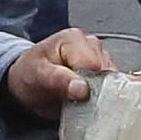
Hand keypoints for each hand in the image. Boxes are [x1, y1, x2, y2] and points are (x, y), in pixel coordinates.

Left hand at [1, 27, 119, 117]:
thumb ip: (59, 81)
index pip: (94, 65)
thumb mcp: (37, 77)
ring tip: (78, 99)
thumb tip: (82, 89)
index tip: (74, 97)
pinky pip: (114, 87)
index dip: (87, 85)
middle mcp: (91, 44)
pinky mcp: (105, 71)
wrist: (27, 80)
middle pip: (107, 73)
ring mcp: (101, 57)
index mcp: (74, 39)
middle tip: (74, 99)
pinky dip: (105, 97)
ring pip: (113, 81)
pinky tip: (89, 101)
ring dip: (100, 95)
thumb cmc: (30, 74)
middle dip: (95, 91)